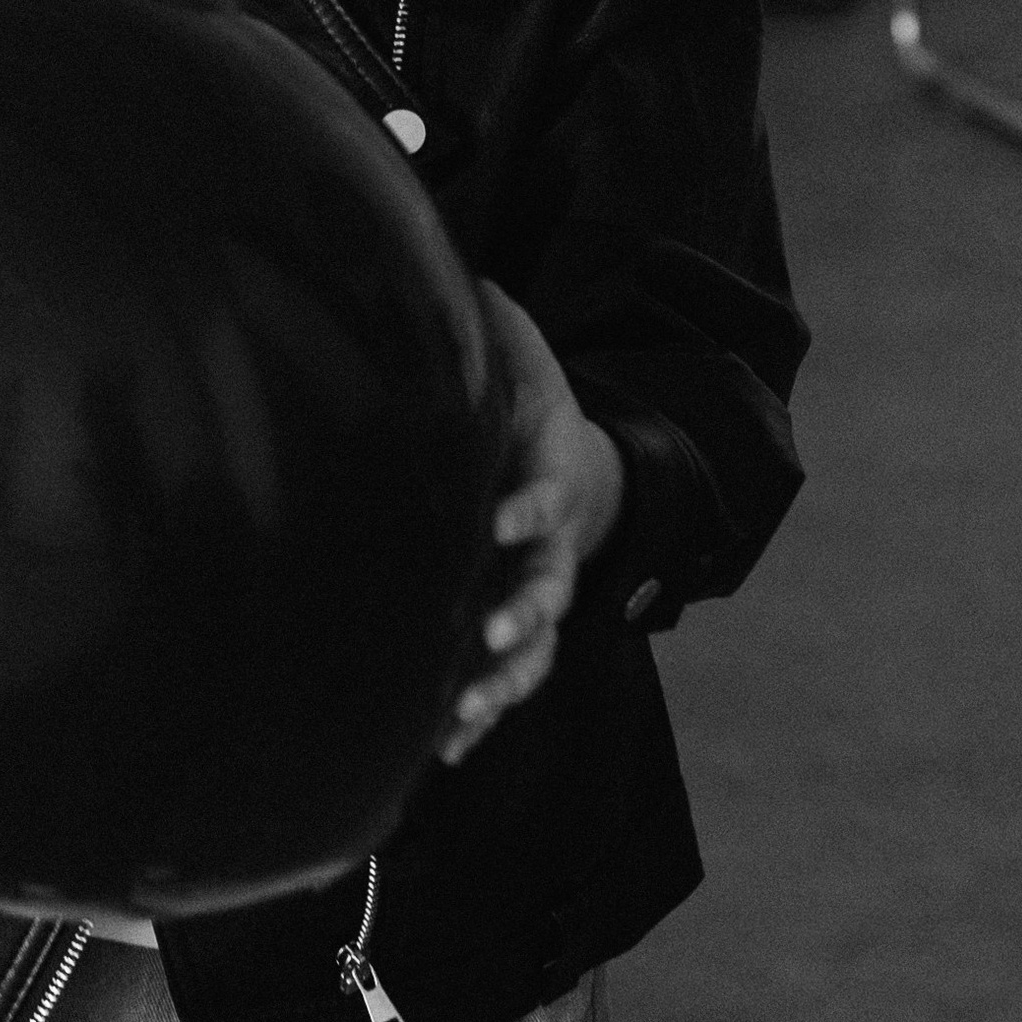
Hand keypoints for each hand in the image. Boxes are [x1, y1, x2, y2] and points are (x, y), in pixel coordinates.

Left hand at [439, 283, 625, 767]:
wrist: (578, 480)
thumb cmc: (537, 418)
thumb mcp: (529, 366)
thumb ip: (502, 329)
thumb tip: (469, 269)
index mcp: (551, 485)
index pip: (546, 499)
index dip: (528, 509)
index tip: (501, 517)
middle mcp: (549, 553)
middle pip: (546, 591)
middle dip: (521, 613)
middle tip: (490, 631)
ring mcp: (535, 601)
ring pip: (531, 654)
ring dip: (500, 683)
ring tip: (464, 713)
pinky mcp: (514, 636)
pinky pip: (505, 686)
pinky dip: (478, 720)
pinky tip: (443, 752)